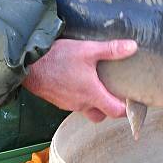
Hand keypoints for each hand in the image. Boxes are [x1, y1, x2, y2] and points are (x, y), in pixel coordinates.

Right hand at [22, 38, 136, 122]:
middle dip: (110, 109)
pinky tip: (80, 83)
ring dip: (94, 103)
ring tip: (99, 86)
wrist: (28, 64)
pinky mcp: (57, 100)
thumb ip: (111, 49)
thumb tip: (133, 47)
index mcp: (92, 95)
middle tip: (116, 94)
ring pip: (86, 111)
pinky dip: (80, 98)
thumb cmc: (58, 58)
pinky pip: (73, 105)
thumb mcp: (88, 50)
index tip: (133, 101)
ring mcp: (67, 104)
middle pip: (101, 116)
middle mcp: (81, 104)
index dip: (127, 110)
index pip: (115, 112)